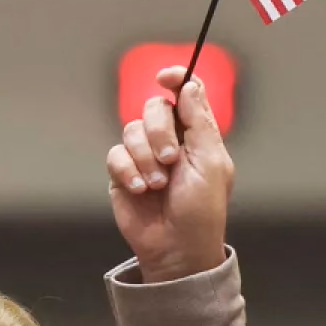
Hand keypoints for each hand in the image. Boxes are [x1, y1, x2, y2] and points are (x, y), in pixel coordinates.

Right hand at [106, 67, 233, 283]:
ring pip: (131, 130)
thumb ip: (199, 122)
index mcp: (196, 133)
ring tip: (157, 184)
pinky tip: (140, 189)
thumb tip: (188, 85)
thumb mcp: (210, 162)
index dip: (175, 79)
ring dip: (145, 157)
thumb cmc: (201, 209)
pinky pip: (115, 155)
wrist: (176, 247)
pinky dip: (127, 171)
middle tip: (170, 159)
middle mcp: (169, 139)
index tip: (166, 77)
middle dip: (159, 131)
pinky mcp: (122, 174)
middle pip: (154, 107)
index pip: (185, 93)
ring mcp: (143, 156)